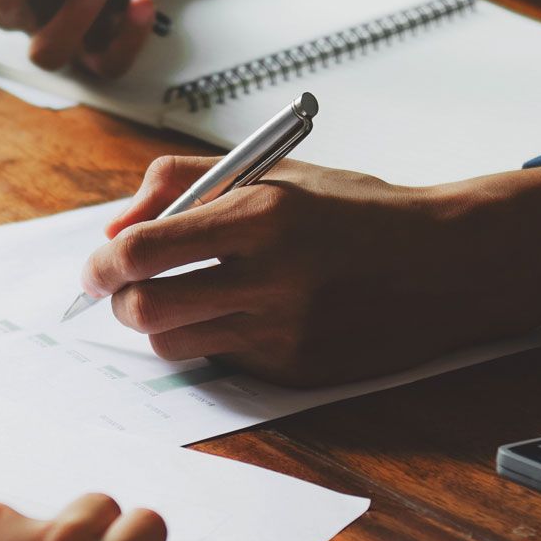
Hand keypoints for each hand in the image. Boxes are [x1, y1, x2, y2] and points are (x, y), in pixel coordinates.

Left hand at [81, 157, 540, 386]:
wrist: (444, 263)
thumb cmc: (354, 211)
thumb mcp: (272, 171)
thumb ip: (182, 183)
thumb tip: (114, 227)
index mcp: (261, 215)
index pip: (143, 251)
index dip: (102, 264)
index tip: (96, 266)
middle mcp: (271, 277)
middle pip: (145, 309)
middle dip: (117, 302)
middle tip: (119, 290)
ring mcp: (285, 330)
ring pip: (174, 344)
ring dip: (158, 324)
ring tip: (175, 299)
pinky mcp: (296, 369)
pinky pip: (221, 360)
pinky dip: (210, 339)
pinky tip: (237, 315)